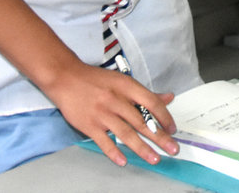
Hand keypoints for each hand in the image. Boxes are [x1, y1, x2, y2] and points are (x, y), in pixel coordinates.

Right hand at [45, 63, 178, 167]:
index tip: (172, 129)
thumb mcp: (122, 80)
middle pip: (142, 121)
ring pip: (126, 134)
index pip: (151, 102)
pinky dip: (114, 152)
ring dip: (142, 148)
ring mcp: (102, 113)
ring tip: (154, 158)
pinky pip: (104, 142)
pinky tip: (123, 161)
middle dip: (159, 137)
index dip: (164, 117)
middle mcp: (116, 100)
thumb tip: (168, 97)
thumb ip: (145, 93)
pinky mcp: (89, 125)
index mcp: (127, 86)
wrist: (66, 77)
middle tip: (173, 149)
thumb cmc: (95, 79)